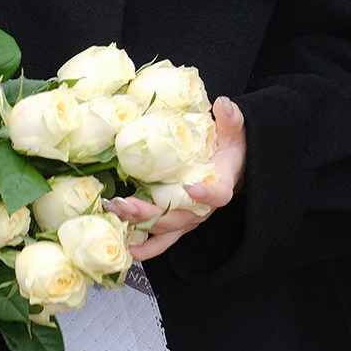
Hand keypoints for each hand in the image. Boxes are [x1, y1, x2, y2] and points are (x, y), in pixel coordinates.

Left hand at [105, 96, 246, 261]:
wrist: (230, 166)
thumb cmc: (230, 148)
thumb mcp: (234, 131)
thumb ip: (231, 119)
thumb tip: (224, 104)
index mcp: (220, 185)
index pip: (218, 195)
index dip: (206, 195)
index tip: (191, 187)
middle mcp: (203, 208)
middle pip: (179, 217)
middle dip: (151, 212)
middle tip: (126, 203)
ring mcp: (188, 218)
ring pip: (165, 228)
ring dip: (139, 224)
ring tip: (115, 213)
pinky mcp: (177, 222)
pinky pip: (161, 239)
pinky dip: (145, 246)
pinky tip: (127, 244)